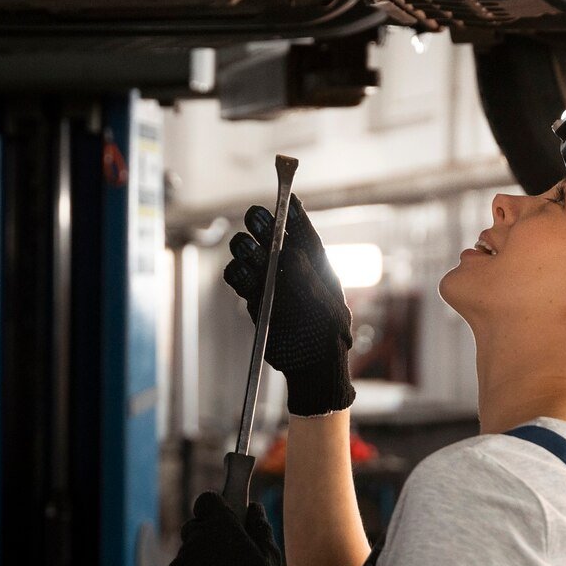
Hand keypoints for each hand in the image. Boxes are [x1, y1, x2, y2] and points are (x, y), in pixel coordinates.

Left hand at [155, 492, 288, 565]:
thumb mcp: (270, 558)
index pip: (207, 502)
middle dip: (205, 541)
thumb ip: (259, 528)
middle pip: (192, 531)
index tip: (226, 520)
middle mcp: (190, 544)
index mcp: (217, 528)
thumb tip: (254, 508)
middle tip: (227, 563)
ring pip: (183, 565)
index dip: (216, 510)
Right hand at [225, 194, 355, 416]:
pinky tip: (244, 276)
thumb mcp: (327, 309)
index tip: (286, 198)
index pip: (301, 229)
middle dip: (262, 224)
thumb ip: (308, 281)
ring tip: (251, 254)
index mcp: (315, 261)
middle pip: (268, 234)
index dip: (292, 211)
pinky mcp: (254, 298)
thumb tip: (288, 252)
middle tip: (258, 220)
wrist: (312, 366)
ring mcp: (268, 280)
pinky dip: (237, 274)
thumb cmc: (328, 335)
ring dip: (246, 248)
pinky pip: (238, 279)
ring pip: (248, 253)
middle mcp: (289, 265)